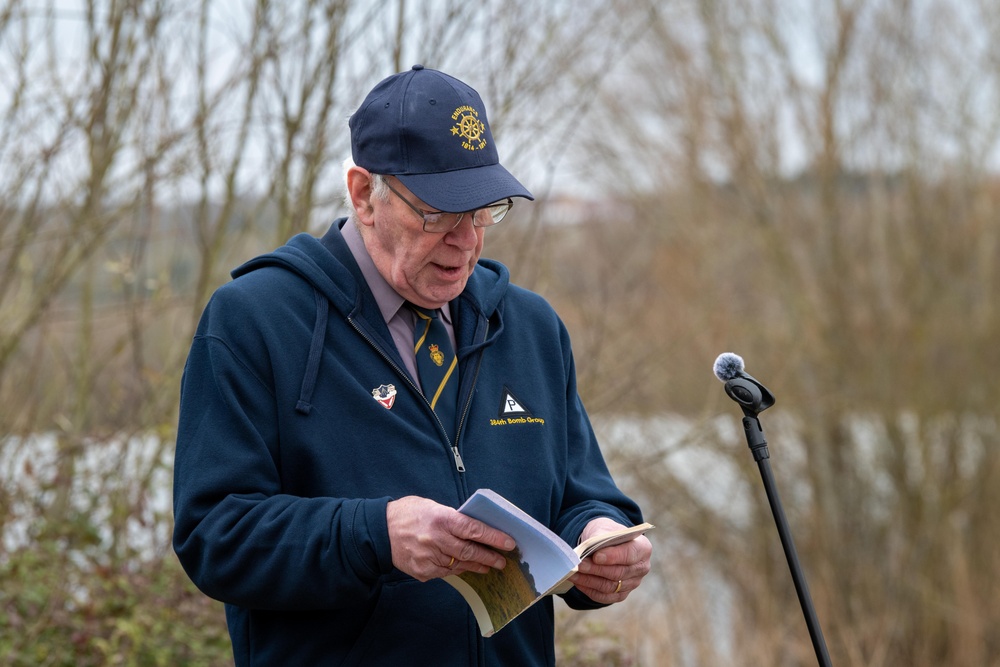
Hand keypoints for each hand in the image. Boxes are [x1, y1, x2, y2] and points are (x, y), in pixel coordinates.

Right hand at [386, 496, 515, 581]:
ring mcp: (429, 557)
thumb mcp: (431, 506)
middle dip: (490, 556)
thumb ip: (452, 518)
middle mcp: (436, 539)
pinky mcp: (423, 571)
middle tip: (503, 561)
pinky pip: (446, 573)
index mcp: (440, 518)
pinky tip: (465, 567)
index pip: (474, 529)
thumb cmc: (407, 514)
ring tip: (488, 566)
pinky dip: (458, 569)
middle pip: (470, 551)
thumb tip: (474, 529)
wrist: (378, 532)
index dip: (494, 537)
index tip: (509, 543)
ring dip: (476, 565)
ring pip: (460, 564)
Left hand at [569, 517, 651, 603]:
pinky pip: (605, 597)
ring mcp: (633, 583)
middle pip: (618, 573)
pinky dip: (590, 590)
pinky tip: (578, 582)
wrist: (605, 544)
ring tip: (573, 573)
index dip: (613, 557)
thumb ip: (600, 537)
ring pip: (610, 587)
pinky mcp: (621, 594)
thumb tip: (592, 551)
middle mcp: (641, 568)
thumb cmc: (605, 534)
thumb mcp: (603, 528)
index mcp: (642, 548)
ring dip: (589, 581)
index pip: (629, 554)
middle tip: (578, 565)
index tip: (596, 556)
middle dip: (596, 569)